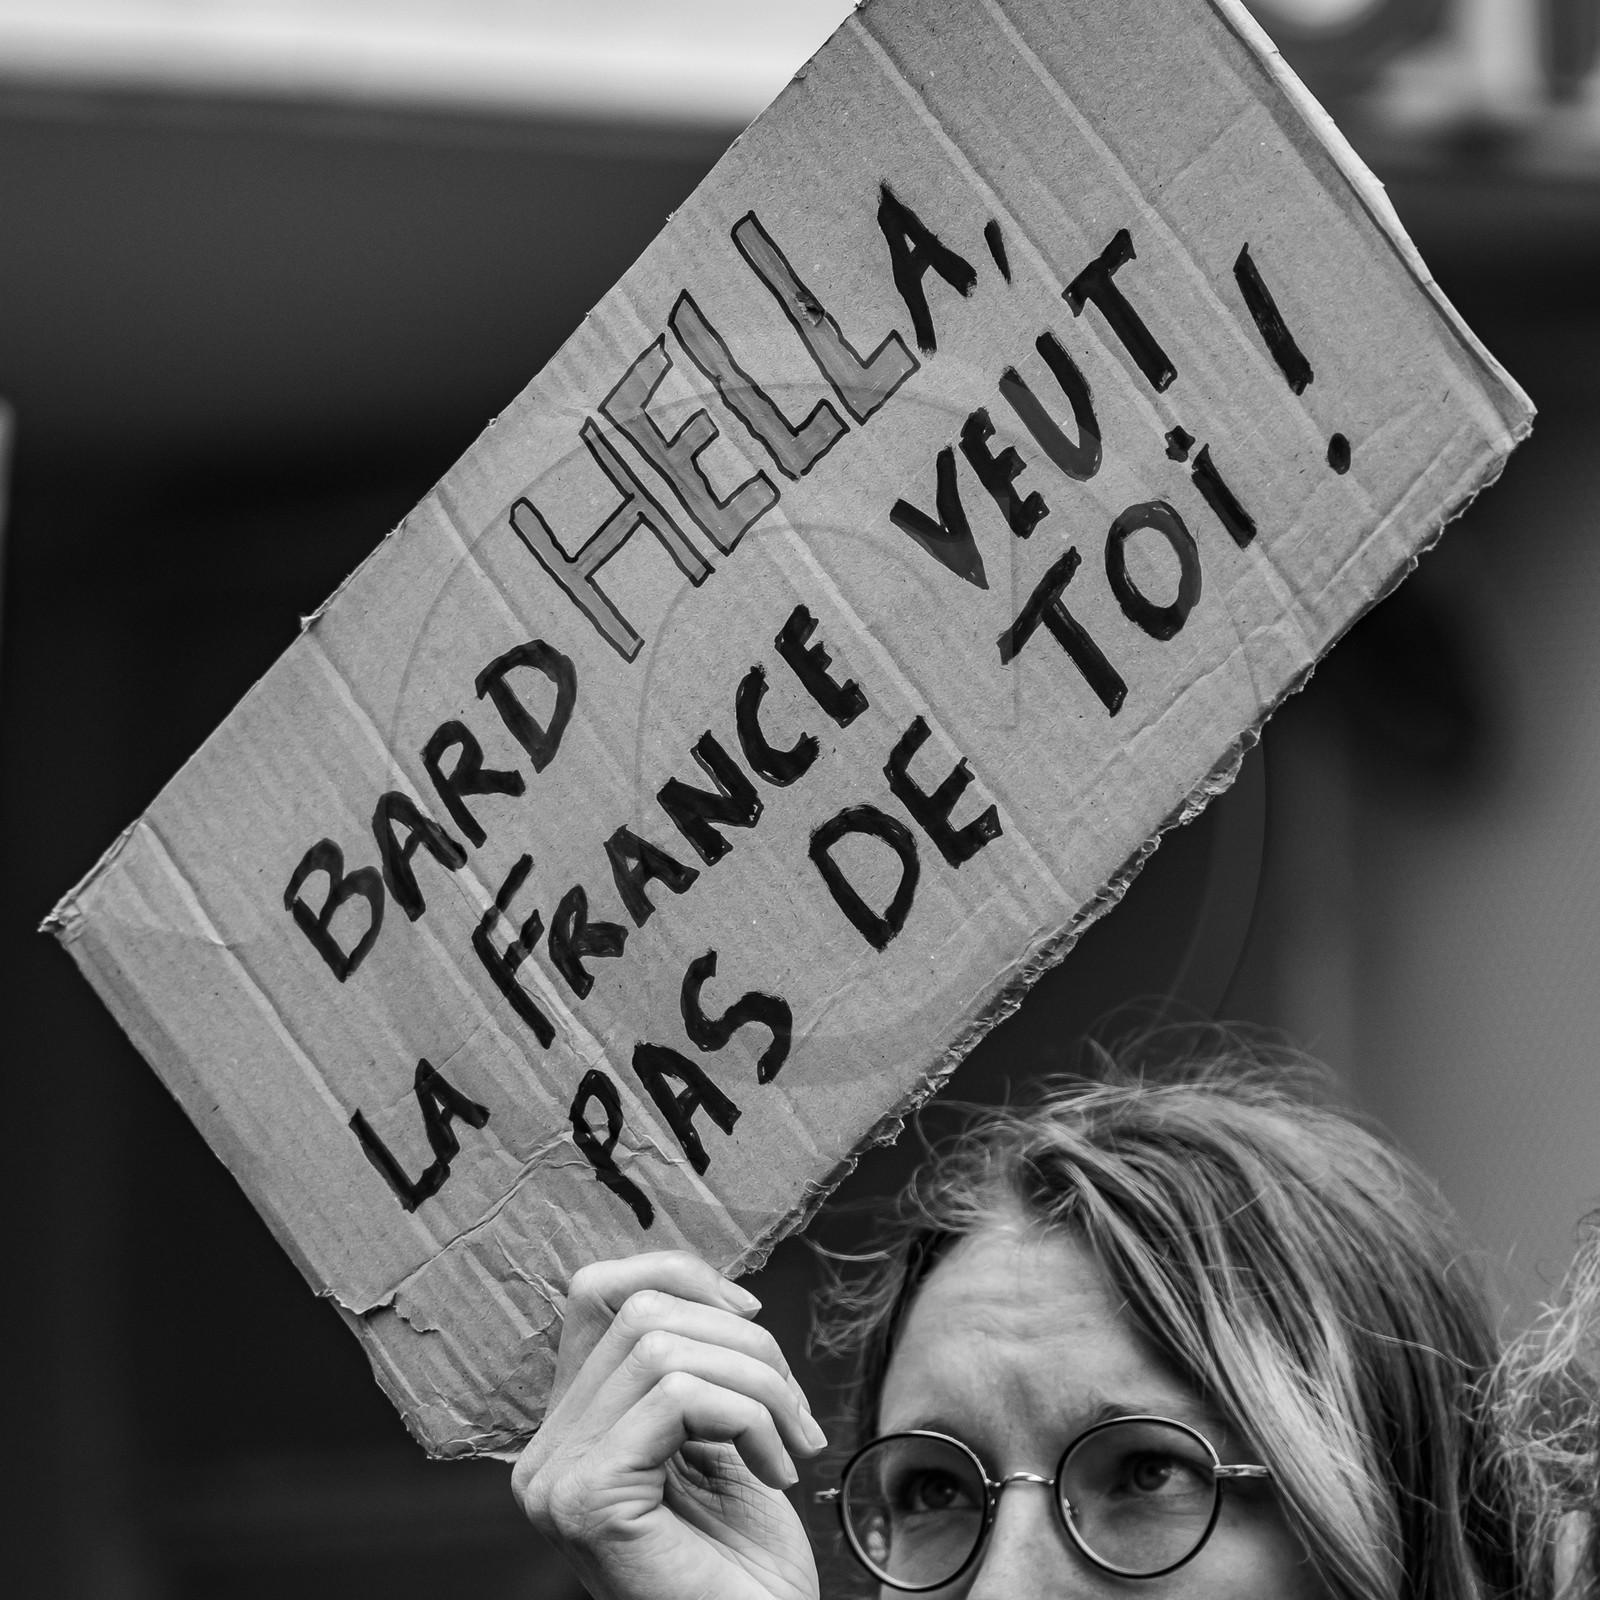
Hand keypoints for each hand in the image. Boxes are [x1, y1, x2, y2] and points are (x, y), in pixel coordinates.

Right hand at [513, 1251, 824, 1599]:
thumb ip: (692, 1366)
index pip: (597, 1291)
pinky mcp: (588, 1499)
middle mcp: (545, 1451)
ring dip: (758, 1385)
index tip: (751, 1317)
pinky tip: (776, 1471)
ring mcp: (557, 1477)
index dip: (680, 1276)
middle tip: (793, 1410)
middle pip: (642, 1312)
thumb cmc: (745, 1562)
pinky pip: (679, 1399)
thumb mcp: (719, 1435)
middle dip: (743, 1343)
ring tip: (792, 1443)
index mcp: (570, 1427)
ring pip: (665, 1349)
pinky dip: (749, 1419)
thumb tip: (720, 1291)